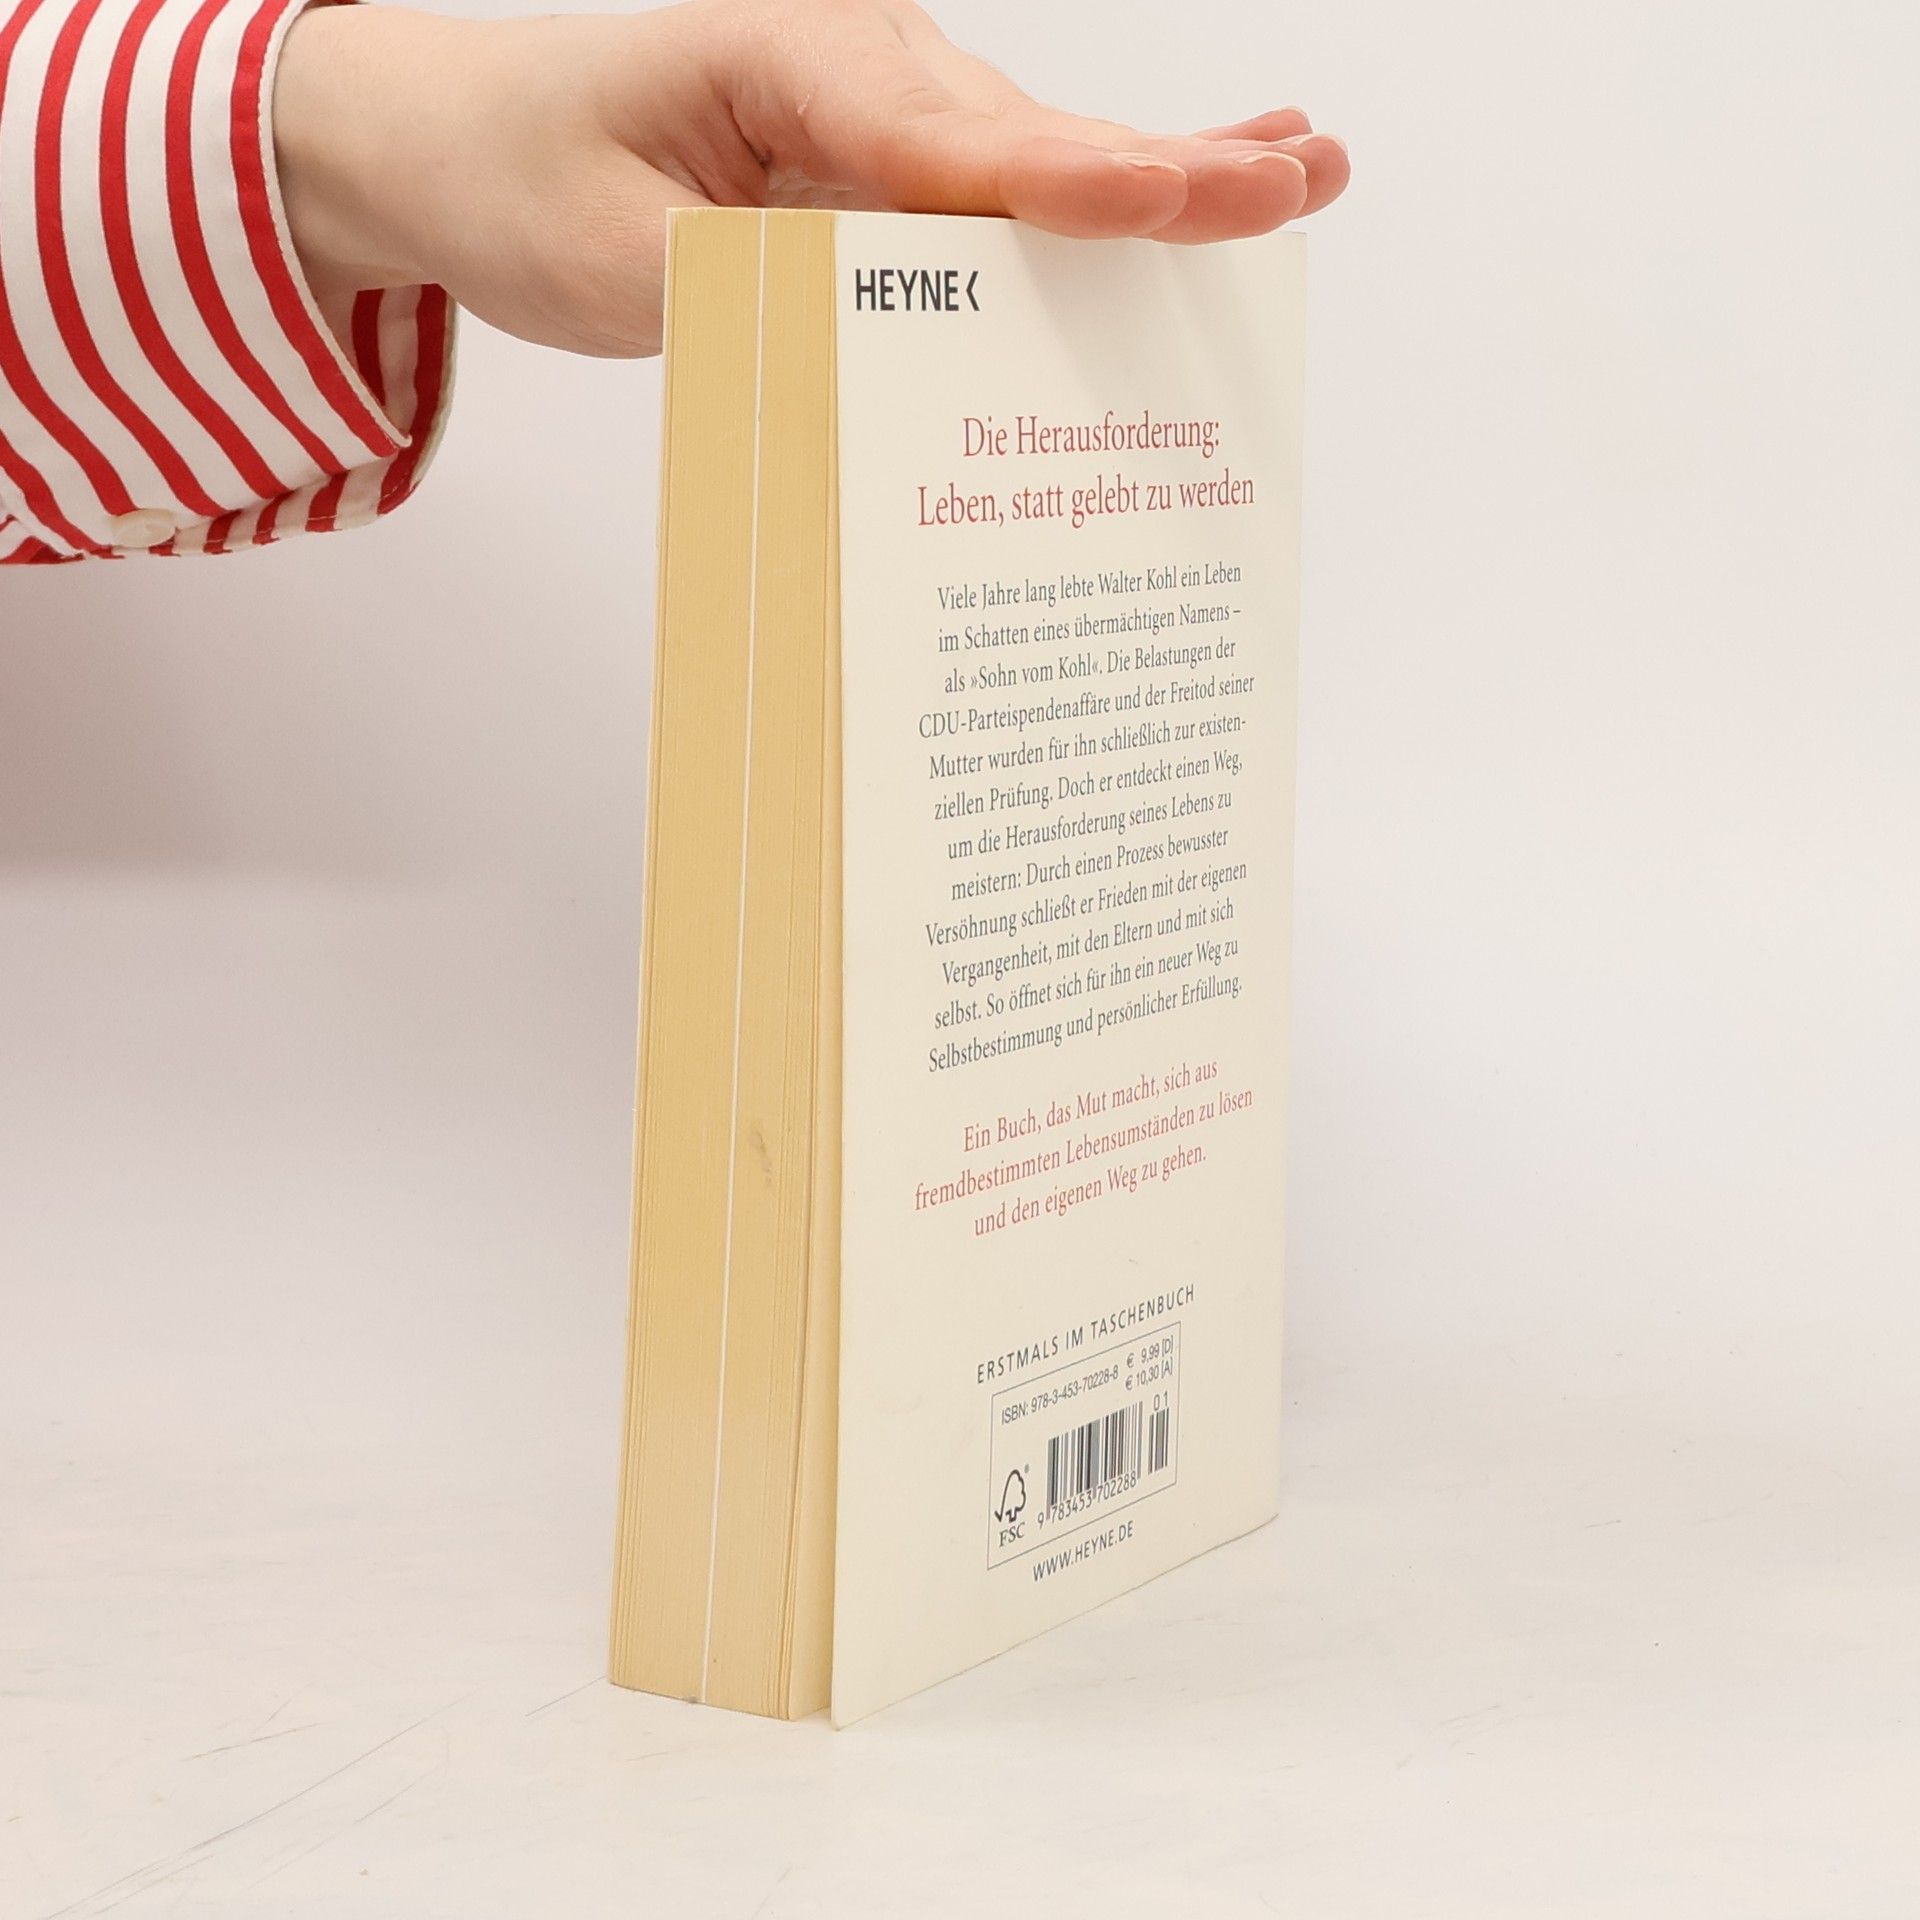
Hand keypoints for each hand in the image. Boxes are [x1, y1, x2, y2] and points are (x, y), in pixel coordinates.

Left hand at [275, 0, 1350, 357]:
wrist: (461, 136)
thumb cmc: (523, 178)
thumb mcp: (612, 265)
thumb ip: (747, 305)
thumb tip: (880, 364)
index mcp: (784, 58)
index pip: (946, 142)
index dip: (1064, 180)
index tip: (1169, 194)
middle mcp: (857, 62)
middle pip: (1026, 143)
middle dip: (1161, 174)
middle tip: (1294, 182)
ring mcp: (880, 104)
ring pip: (1034, 163)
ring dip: (1160, 185)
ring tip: (1296, 179)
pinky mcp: (883, 155)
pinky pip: (1004, 185)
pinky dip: (1102, 198)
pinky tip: (1208, 171)